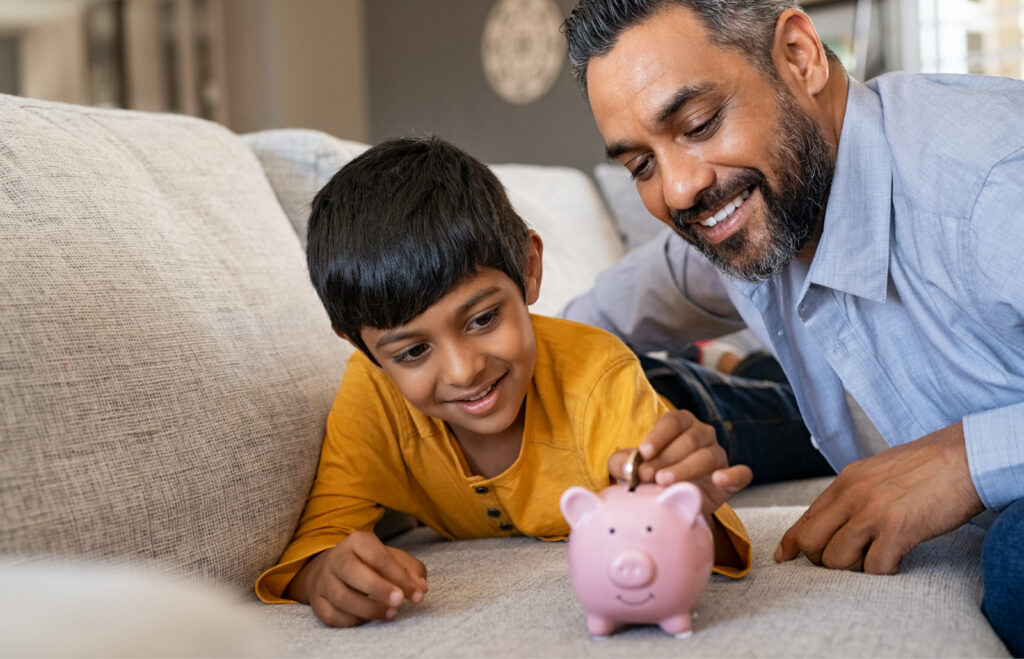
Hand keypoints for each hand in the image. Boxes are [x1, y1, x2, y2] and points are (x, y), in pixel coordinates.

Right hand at [286, 531, 427, 626]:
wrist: (333, 569)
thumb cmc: (369, 563)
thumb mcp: (391, 558)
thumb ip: (410, 570)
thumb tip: (421, 588)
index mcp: (356, 542)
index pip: (378, 557)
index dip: (399, 577)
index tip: (417, 595)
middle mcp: (337, 559)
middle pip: (353, 572)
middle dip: (379, 588)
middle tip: (400, 601)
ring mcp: (324, 581)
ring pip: (342, 597)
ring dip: (368, 609)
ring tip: (390, 613)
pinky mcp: (317, 603)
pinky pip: (333, 616)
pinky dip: (353, 621)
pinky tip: (369, 619)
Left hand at [608, 409, 752, 516]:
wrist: (670, 504)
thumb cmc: (649, 478)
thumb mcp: (630, 469)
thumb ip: (622, 463)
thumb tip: (627, 466)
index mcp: (680, 424)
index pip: (673, 421)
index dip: (658, 436)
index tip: (644, 453)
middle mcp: (703, 435)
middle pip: (689, 439)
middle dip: (666, 458)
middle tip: (648, 476)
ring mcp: (719, 456)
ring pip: (708, 456)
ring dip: (686, 468)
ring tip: (665, 482)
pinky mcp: (732, 479)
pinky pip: (741, 473)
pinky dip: (732, 475)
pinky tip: (719, 480)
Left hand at [775, 421, 983, 573]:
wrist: (968, 456)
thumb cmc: (929, 465)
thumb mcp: (877, 472)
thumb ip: (854, 493)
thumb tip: (837, 518)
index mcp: (846, 481)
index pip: (806, 518)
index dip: (792, 542)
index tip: (785, 556)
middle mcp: (852, 495)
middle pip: (811, 543)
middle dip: (821, 559)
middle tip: (845, 560)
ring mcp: (873, 512)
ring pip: (836, 560)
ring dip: (854, 568)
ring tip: (875, 558)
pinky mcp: (898, 529)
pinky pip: (874, 568)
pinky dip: (883, 572)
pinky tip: (896, 561)